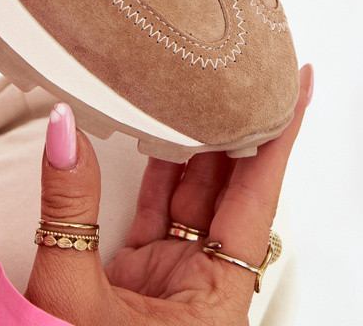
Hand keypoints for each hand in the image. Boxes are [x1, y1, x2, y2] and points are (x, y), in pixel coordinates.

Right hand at [26, 64, 312, 325]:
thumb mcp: (72, 299)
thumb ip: (69, 209)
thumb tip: (64, 128)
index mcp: (215, 302)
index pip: (257, 198)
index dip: (279, 136)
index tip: (298, 83)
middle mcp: (202, 286)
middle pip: (230, 187)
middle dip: (235, 124)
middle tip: (238, 61)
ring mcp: (169, 281)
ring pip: (191, 195)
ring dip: (192, 140)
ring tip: (198, 79)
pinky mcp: (136, 279)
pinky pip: (154, 211)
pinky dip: (152, 168)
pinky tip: (152, 125)